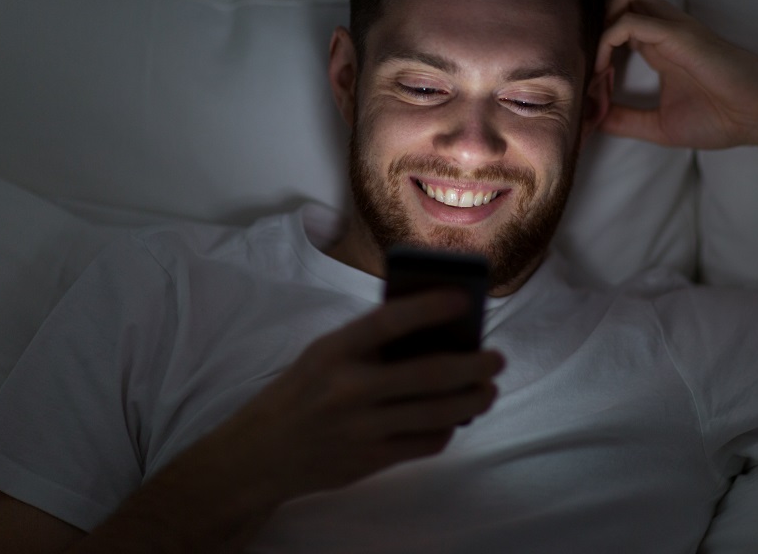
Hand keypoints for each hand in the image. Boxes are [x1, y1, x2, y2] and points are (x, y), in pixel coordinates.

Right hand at [201, 290, 503, 501]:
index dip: (430, 306)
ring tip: (489, 389)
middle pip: (429, 374)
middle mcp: (348, 388)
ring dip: (472, 400)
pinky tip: (454, 418)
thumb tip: (437, 331)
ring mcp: (360, 428)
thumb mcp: (324, 355)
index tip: (464, 297)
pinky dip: (446, 428)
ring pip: (436, 412)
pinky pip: (424, 442)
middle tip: (497, 358)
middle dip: (473, 365)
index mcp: (334, 351)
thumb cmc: (302, 392)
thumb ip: (370, 343)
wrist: (260, 453)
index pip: (389, 321)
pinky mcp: (369, 460)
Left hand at [596, 0, 757, 149]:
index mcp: (657, 45)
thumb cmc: (722, 117)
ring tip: (593, 63)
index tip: (585, 83)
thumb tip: (590, 122)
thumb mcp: (660, 125)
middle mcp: (661, 28)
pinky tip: (603, 71)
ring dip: (598, 21)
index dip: (589, 44)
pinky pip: (629, 20)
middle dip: (590, 20)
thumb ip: (626, 120)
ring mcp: (669, 27)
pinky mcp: (677, 33)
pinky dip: (607, 40)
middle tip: (582, 62)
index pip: (612, 19)